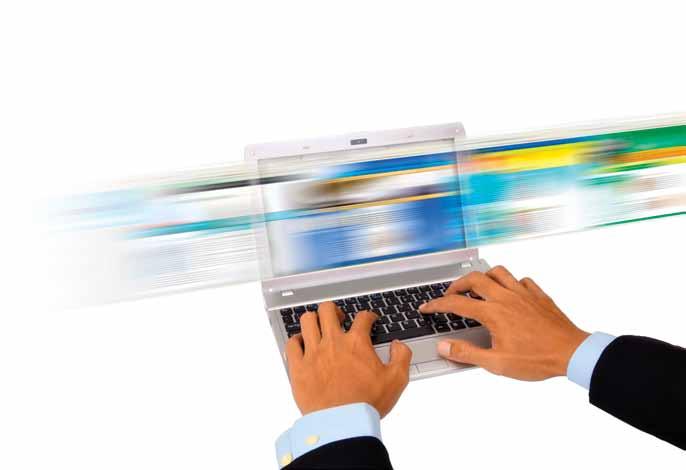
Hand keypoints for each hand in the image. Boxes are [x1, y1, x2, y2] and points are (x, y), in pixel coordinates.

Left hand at [285, 301, 411, 416]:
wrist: (342, 424)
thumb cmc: (366, 404)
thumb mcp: (397, 380)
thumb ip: (401, 357)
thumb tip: (398, 345)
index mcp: (356, 343)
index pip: (363, 317)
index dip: (369, 316)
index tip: (370, 320)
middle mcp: (333, 343)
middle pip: (328, 310)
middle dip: (335, 310)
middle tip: (339, 319)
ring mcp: (313, 353)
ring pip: (307, 321)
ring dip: (314, 320)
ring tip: (319, 327)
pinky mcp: (298, 367)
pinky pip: (292, 343)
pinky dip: (296, 340)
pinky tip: (302, 344)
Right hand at [420, 266, 588, 380]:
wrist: (572, 352)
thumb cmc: (537, 359)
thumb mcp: (497, 363)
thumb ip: (467, 354)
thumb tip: (444, 347)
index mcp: (493, 313)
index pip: (456, 303)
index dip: (437, 305)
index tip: (426, 307)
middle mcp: (506, 297)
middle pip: (474, 279)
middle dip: (457, 284)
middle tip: (450, 294)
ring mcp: (524, 293)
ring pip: (498, 271)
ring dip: (484, 276)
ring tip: (478, 287)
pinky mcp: (539, 295)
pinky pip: (522, 280)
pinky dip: (511, 282)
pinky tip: (510, 293)